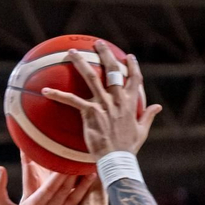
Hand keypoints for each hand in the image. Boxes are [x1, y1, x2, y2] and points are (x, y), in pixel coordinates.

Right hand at [0, 161, 90, 204]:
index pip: (50, 188)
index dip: (60, 175)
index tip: (67, 161)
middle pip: (64, 191)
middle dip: (74, 176)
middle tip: (82, 161)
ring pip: (73, 201)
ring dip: (83, 187)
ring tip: (92, 173)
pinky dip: (82, 200)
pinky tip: (90, 191)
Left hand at [41, 41, 162, 158]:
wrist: (117, 160)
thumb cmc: (128, 148)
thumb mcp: (142, 130)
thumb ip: (148, 115)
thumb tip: (158, 106)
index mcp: (130, 103)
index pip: (134, 78)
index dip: (132, 65)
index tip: (129, 56)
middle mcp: (117, 99)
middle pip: (112, 70)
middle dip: (105, 54)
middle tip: (98, 44)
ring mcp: (103, 104)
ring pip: (90, 77)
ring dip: (80, 62)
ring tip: (72, 52)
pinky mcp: (90, 113)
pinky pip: (72, 100)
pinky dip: (58, 95)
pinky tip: (45, 90)